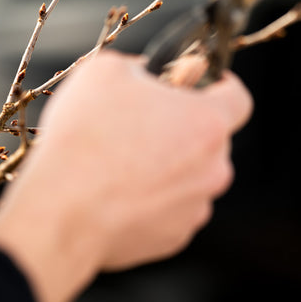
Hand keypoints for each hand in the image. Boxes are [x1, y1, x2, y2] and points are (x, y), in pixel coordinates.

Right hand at [0, 50, 251, 301]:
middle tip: (139, 119)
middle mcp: (212, 169)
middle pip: (209, 138)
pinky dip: (149, 195)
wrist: (62, 208)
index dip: (219, 85)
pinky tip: (114, 188)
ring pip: (189, 174)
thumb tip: (145, 74)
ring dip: (165, 162)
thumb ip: (139, 64)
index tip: (197, 84)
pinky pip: (169, 206)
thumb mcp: (105, 71)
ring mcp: (193, 208)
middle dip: (180, 125)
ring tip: (118, 158)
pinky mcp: (171, 237)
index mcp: (206, 123)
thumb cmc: (85, 136)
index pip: (238, 98)